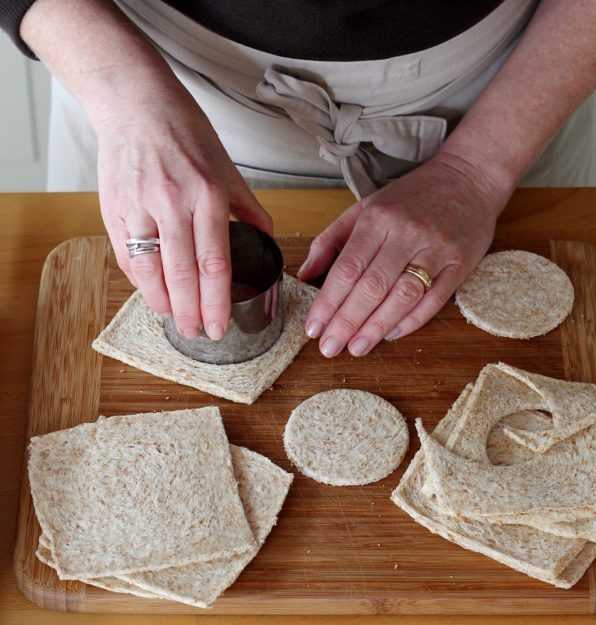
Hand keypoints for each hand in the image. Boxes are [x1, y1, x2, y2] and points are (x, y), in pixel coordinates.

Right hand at [95, 80, 271, 339]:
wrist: (135, 104)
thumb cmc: (186, 132)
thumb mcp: (227, 167)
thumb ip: (248, 208)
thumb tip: (266, 241)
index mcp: (206, 194)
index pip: (215, 262)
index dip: (217, 301)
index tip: (220, 326)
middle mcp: (171, 202)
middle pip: (183, 274)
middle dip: (191, 313)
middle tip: (199, 334)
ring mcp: (138, 206)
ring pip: (149, 270)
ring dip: (163, 303)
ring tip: (175, 321)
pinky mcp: (113, 208)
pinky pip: (126, 255)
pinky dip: (140, 281)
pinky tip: (153, 294)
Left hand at [297, 153, 510, 356]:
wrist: (469, 178)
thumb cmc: (411, 197)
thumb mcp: (365, 206)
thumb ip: (331, 239)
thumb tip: (305, 275)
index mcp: (379, 218)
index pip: (347, 268)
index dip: (328, 302)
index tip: (313, 327)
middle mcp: (407, 234)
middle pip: (372, 286)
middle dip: (347, 322)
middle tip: (329, 348)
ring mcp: (437, 250)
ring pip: (402, 296)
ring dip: (376, 327)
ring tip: (356, 348)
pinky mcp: (461, 264)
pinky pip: (434, 300)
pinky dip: (411, 321)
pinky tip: (390, 334)